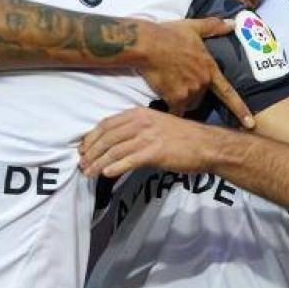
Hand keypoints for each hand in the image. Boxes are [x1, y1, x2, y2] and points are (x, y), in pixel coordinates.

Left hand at [80, 107, 218, 177]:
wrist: (206, 144)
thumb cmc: (182, 137)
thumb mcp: (156, 125)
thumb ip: (136, 129)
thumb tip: (115, 143)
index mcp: (139, 113)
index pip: (107, 124)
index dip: (91, 137)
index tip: (82, 148)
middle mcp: (141, 122)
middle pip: (107, 137)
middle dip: (91, 152)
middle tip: (82, 164)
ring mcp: (148, 136)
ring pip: (115, 150)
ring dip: (99, 163)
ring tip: (88, 173)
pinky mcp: (156, 151)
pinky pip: (129, 160)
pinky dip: (115, 167)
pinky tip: (107, 174)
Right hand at [137, 18, 253, 128]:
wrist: (147, 44)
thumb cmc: (169, 34)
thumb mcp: (194, 26)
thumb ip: (214, 27)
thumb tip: (232, 23)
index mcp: (210, 68)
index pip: (229, 93)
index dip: (240, 109)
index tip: (250, 124)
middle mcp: (202, 82)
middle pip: (201, 96)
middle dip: (193, 91)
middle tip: (179, 76)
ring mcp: (189, 92)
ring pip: (189, 103)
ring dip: (183, 99)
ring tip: (170, 82)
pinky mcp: (174, 98)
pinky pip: (175, 109)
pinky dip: (171, 105)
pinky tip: (164, 93)